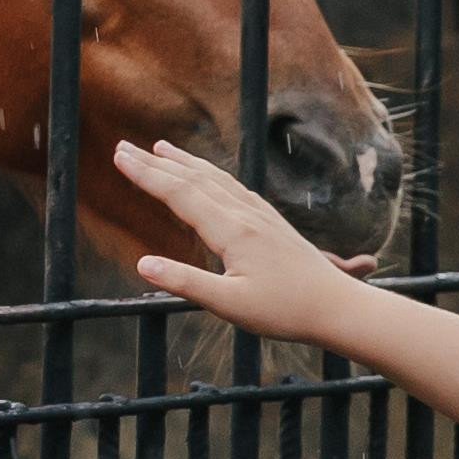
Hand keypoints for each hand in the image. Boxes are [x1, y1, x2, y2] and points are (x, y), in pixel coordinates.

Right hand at [118, 138, 382, 343]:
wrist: (339, 306)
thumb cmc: (286, 311)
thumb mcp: (230, 305)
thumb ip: (185, 282)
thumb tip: (143, 264)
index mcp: (232, 230)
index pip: (180, 194)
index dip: (146, 175)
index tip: (119, 157)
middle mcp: (246, 214)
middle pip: (193, 179)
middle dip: (156, 163)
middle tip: (124, 147)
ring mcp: (261, 215)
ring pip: (214, 178)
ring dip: (183, 162)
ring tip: (160, 148)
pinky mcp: (272, 222)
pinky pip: (232, 186)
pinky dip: (209, 174)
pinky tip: (208, 177)